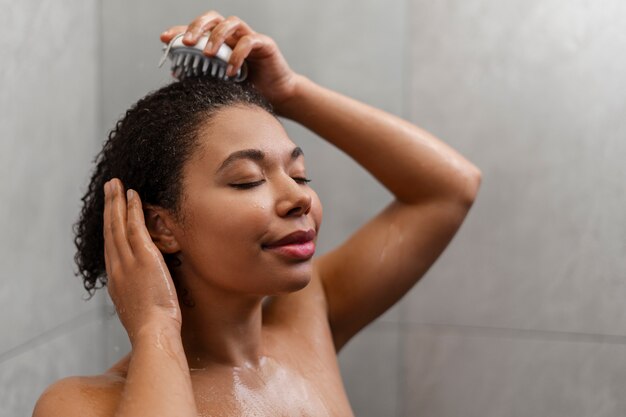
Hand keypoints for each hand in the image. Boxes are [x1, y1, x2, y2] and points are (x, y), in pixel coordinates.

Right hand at [103, 179, 181, 343]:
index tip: (111, 214)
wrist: (153, 334)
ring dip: (116, 202)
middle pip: (110, 231)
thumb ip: (139, 298)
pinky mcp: (144, 258)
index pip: (111, 249)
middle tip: (108, 188)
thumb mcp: (139, 312)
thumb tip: (143, 294)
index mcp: (116, 282)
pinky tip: (132, 195)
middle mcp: (117, 269)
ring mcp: (128, 262)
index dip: (110, 229)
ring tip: (116, 184)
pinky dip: (132, 210)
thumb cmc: (153, 330)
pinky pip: (134, 227)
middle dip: (109, 208)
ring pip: (117, 225)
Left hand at [160, 11, 298, 111]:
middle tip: (186, 42)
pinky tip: (231, 72)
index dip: (180, 31)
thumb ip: (203, 76)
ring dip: (216, 36)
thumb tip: (176, 73)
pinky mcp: (265, 44)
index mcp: (221, 43)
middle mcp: (234, 36)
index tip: (164, 39)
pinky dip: (237, 55)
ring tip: (208, 54)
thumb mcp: (221, 84)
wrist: (278, 97)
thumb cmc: (251, 90)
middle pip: (213, 17)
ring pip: (230, 23)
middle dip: (197, 27)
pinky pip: (249, 41)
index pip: (198, 30)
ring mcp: (250, 37)